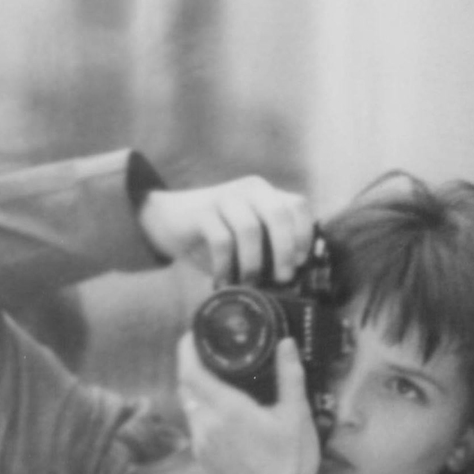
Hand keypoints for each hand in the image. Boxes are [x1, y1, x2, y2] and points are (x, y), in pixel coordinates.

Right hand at [138, 176, 315, 285]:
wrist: (169, 220)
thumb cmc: (217, 235)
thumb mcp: (249, 239)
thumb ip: (270, 248)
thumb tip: (293, 279)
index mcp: (267, 194)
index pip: (297, 205)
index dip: (304, 233)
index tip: (301, 261)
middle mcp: (250, 190)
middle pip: (278, 215)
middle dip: (284, 250)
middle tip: (282, 278)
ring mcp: (225, 197)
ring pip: (250, 229)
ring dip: (253, 262)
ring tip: (249, 283)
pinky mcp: (202, 210)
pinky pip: (222, 240)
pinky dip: (226, 265)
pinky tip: (224, 280)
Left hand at [174, 336, 318, 473]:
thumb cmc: (290, 460)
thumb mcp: (297, 415)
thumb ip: (289, 376)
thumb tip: (286, 343)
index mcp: (227, 409)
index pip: (191, 371)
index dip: (185, 350)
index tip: (191, 335)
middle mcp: (207, 423)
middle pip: (185, 386)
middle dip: (191, 366)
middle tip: (206, 352)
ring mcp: (202, 442)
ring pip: (188, 405)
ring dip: (196, 389)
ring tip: (214, 378)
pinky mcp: (203, 457)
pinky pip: (195, 424)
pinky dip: (201, 410)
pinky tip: (220, 410)